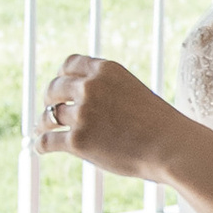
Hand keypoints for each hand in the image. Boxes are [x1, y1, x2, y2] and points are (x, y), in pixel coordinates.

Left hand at [38, 52, 176, 178]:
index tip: (61, 88)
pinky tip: (41, 148)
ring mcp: (82, 114)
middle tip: (50, 109)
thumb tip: (78, 100)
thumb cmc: (158, 124)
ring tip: (44, 128)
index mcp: (105, 70)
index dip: (61, 76)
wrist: (171, 148)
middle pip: (54, 88)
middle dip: (50, 99)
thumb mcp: (132, 91)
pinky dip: (41, 145)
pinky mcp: (77, 141)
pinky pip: (47, 140)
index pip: (69, 64)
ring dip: (44, 122)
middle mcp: (90, 87)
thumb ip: (107, 90)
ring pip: (49, 116)